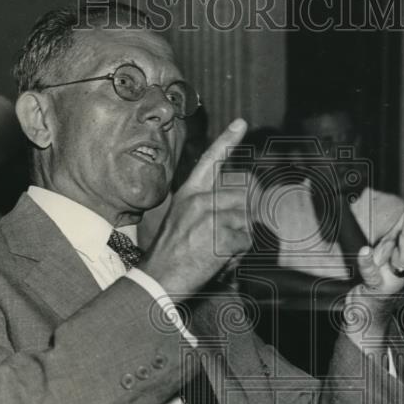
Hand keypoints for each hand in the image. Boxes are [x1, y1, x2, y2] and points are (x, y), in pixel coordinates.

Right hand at [140, 118, 249, 299]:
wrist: (157, 279)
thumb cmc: (168, 256)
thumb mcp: (180, 221)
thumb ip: (204, 209)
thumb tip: (237, 208)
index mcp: (188, 194)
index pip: (210, 161)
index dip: (227, 141)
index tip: (241, 123)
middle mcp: (200, 200)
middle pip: (243, 198)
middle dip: (242, 220)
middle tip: (222, 240)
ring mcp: (210, 217)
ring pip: (246, 222)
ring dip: (238, 241)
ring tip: (215, 253)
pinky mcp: (220, 236)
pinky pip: (245, 242)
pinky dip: (237, 256)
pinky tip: (217, 262)